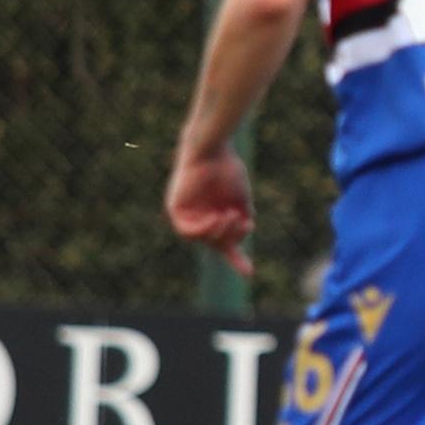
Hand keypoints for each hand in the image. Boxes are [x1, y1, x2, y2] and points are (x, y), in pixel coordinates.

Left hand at [166, 146, 254, 276]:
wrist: (212, 151)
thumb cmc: (229, 171)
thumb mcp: (241, 202)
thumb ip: (240, 222)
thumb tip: (240, 240)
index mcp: (218, 216)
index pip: (226, 243)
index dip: (237, 259)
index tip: (250, 274)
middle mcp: (202, 218)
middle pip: (218, 242)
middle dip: (233, 237)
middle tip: (244, 224)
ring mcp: (188, 215)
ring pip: (203, 239)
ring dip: (220, 233)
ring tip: (230, 216)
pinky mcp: (175, 210)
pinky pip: (187, 231)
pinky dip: (203, 229)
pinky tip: (215, 218)